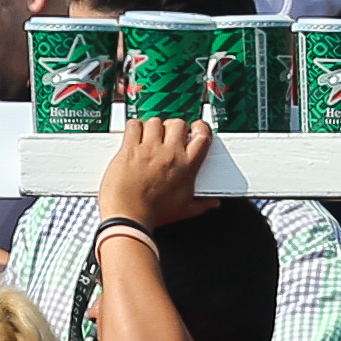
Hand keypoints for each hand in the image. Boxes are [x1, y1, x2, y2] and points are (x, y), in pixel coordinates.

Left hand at [100, 115, 218, 228]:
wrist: (129, 218)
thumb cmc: (153, 215)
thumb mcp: (184, 210)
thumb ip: (201, 204)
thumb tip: (211, 203)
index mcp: (187, 167)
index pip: (202, 136)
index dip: (199, 127)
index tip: (195, 128)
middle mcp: (170, 154)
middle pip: (178, 124)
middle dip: (173, 127)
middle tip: (167, 137)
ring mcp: (149, 150)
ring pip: (155, 122)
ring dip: (152, 128)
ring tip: (148, 139)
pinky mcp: (130, 149)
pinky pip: (134, 125)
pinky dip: (133, 128)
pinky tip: (133, 138)